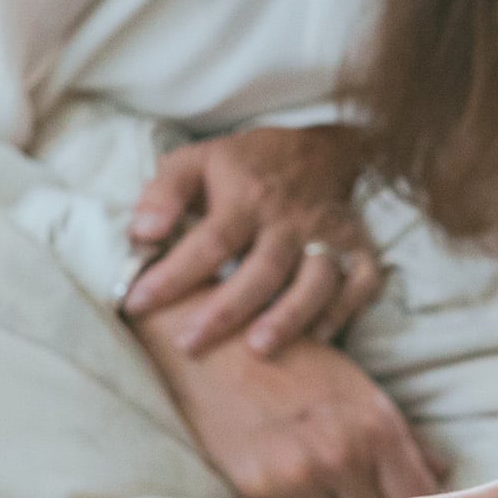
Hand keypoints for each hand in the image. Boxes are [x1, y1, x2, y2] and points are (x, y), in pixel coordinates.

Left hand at [123, 126, 379, 354]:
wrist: (322, 148)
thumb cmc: (246, 165)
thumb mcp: (197, 160)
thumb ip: (164, 193)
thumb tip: (142, 233)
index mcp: (247, 196)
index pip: (209, 240)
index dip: (173, 274)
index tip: (136, 303)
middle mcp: (290, 219)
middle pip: (263, 269)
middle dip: (226, 310)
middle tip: (189, 344)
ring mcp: (329, 234)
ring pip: (316, 280)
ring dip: (290, 315)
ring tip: (258, 348)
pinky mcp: (358, 247)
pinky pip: (360, 282)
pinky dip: (344, 310)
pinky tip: (319, 337)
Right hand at [132, 310, 440, 497]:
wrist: (218, 342)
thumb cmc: (295, 361)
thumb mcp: (357, 389)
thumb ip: (401, 438)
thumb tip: (442, 470)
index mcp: (378, 427)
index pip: (418, 496)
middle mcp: (345, 454)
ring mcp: (301, 475)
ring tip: (305, 465)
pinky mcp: (260, 489)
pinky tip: (276, 464)